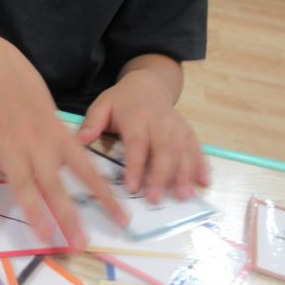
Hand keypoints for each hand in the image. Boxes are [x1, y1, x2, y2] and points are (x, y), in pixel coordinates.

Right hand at [0, 34, 127, 248]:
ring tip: (43, 236)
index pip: (88, 172)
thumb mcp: (50, 114)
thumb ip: (58, 142)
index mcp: (58, 138)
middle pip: (56, 187)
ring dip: (33, 212)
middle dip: (69, 217)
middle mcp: (38, 146)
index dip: (106, 197)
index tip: (123, 219)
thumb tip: (70, 166)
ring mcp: (10, 146)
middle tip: (80, 244)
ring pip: (23, 184)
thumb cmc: (22, 89)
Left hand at [76, 67, 208, 202]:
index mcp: (136, 117)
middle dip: (162, 176)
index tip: (133, 188)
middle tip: (157, 199)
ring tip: (184, 196)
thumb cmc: (122, 101)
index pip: (137, 143)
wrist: (147, 84)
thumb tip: (80, 139)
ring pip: (183, 151)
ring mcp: (176, 127)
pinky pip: (196, 148)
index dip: (136, 166)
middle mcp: (160, 122)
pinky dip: (201, 165)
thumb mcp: (102, 104)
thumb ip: (92, 122)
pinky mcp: (187, 131)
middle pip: (164, 150)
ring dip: (185, 174)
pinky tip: (204, 182)